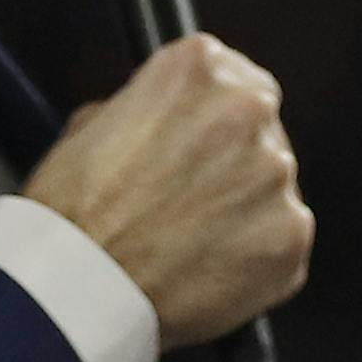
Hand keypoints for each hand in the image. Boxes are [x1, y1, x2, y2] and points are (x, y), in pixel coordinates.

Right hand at [22, 32, 313, 346]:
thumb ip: (144, 109)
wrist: (75, 295)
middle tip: (189, 202)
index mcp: (200, 66)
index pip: (231, 77)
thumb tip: (163, 122)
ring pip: (270, 187)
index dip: (210, 118)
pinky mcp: (291, 234)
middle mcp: (249, 107)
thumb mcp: (89, 125)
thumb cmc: (70, 214)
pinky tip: (208, 275)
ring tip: (189, 247)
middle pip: (258, 128)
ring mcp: (276, 172)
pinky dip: (254, 261)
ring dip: (242, 211)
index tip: (197, 146)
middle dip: (231, 161)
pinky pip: (281, 242)